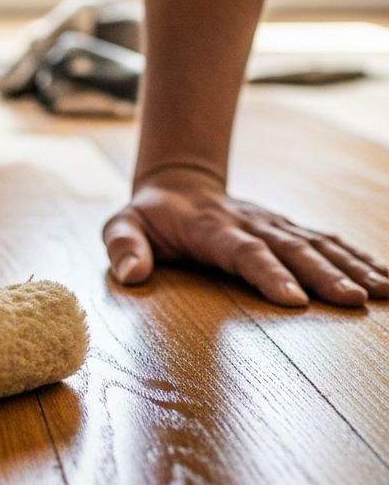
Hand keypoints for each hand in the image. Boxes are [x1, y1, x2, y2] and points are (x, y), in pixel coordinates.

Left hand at [102, 165, 388, 306]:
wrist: (178, 184)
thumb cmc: (149, 215)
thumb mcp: (123, 225)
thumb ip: (123, 246)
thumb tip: (130, 275)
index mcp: (210, 227)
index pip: (242, 251)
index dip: (267, 272)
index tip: (294, 299)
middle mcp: (249, 223)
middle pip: (289, 248)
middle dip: (322, 274)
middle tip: (354, 300)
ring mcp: (272, 224)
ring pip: (315, 243)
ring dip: (350, 266)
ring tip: (384, 291)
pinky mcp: (287, 229)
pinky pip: (326, 241)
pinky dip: (357, 256)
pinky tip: (385, 277)